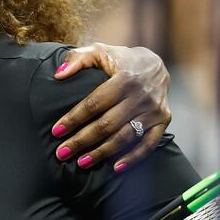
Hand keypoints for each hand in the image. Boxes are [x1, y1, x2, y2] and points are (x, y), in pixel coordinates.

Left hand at [51, 44, 170, 172]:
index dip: (74, 118)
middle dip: (82, 141)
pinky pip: (148, 144)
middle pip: (107, 124)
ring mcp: (153, 110)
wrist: (155, 64)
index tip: (56, 131)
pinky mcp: (163, 121)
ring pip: (124, 137)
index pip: (94, 103)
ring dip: (102, 152)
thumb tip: (58, 74)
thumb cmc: (119, 60)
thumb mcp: (98, 51)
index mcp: (123, 78)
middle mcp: (140, 96)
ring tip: (81, 162)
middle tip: (62, 153)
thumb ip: (77, 59)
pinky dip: (133, 158)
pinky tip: (115, 168)